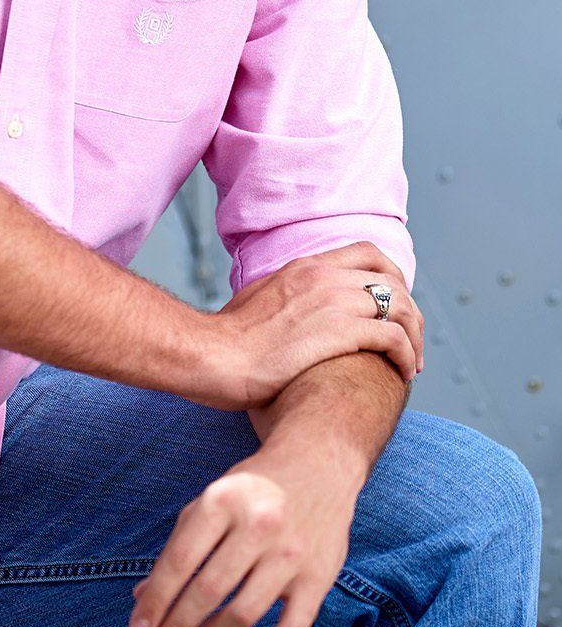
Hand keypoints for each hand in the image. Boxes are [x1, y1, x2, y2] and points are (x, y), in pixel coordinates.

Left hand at [127, 443, 354, 626]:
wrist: (318, 465)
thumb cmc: (254, 488)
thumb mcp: (212, 499)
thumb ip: (180, 545)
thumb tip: (144, 597)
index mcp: (223, 500)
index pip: (180, 560)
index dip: (156, 600)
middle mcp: (259, 525)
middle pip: (208, 592)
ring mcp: (291, 554)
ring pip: (244, 615)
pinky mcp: (319, 579)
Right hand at [188, 243, 423, 411]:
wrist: (212, 356)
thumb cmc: (227, 341)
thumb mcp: (256, 301)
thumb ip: (281, 296)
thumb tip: (283, 306)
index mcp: (304, 266)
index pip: (368, 254)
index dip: (392, 277)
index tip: (395, 305)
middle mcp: (324, 276)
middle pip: (392, 279)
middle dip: (410, 309)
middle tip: (412, 338)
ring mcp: (333, 302)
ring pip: (399, 307)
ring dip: (414, 335)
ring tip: (413, 362)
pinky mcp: (339, 332)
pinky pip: (392, 336)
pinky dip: (405, 354)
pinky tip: (403, 372)